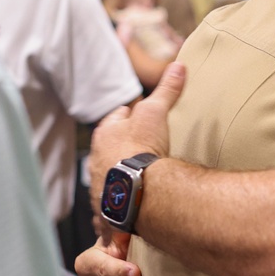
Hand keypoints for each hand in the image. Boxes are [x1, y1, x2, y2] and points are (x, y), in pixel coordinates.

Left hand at [88, 62, 185, 209]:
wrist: (137, 191)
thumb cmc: (141, 150)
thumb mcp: (156, 113)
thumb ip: (166, 91)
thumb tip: (178, 65)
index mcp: (104, 134)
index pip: (116, 118)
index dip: (129, 116)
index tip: (140, 117)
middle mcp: (96, 160)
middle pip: (110, 148)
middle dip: (122, 148)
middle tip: (142, 149)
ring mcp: (100, 186)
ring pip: (109, 177)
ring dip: (120, 177)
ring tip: (140, 180)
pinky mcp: (108, 210)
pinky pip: (112, 207)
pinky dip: (119, 207)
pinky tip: (132, 208)